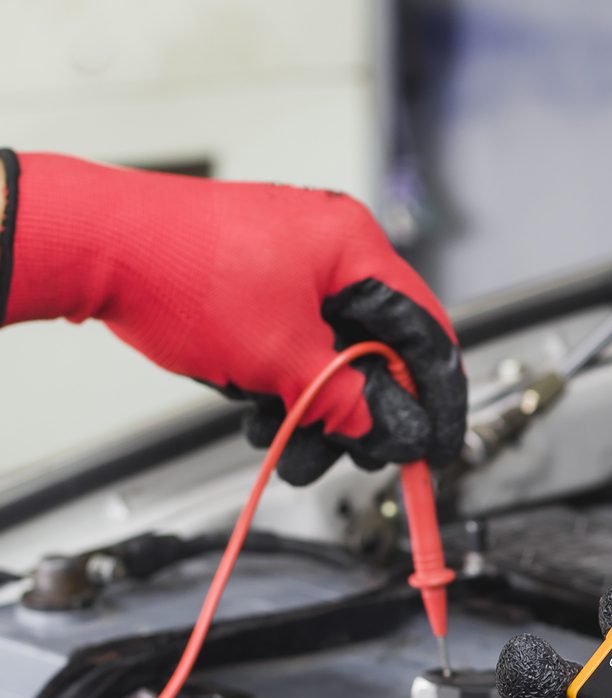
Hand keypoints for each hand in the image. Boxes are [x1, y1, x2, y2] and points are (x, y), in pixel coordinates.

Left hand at [0, 151, 464, 484]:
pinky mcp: (253, 277)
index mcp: (355, 248)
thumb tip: (398, 432)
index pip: (427, 331)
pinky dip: (283, 381)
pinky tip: (257, 410)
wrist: (89, 245)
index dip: (436, 397)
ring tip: (289, 442)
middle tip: (352, 452)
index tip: (434, 445)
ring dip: (313, 405)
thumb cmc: (177, 270)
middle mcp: (329, 247)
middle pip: (376, 347)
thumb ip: (351, 402)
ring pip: (328, 351)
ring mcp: (289, 261)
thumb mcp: (283, 359)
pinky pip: (291, 340)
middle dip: (359, 410)